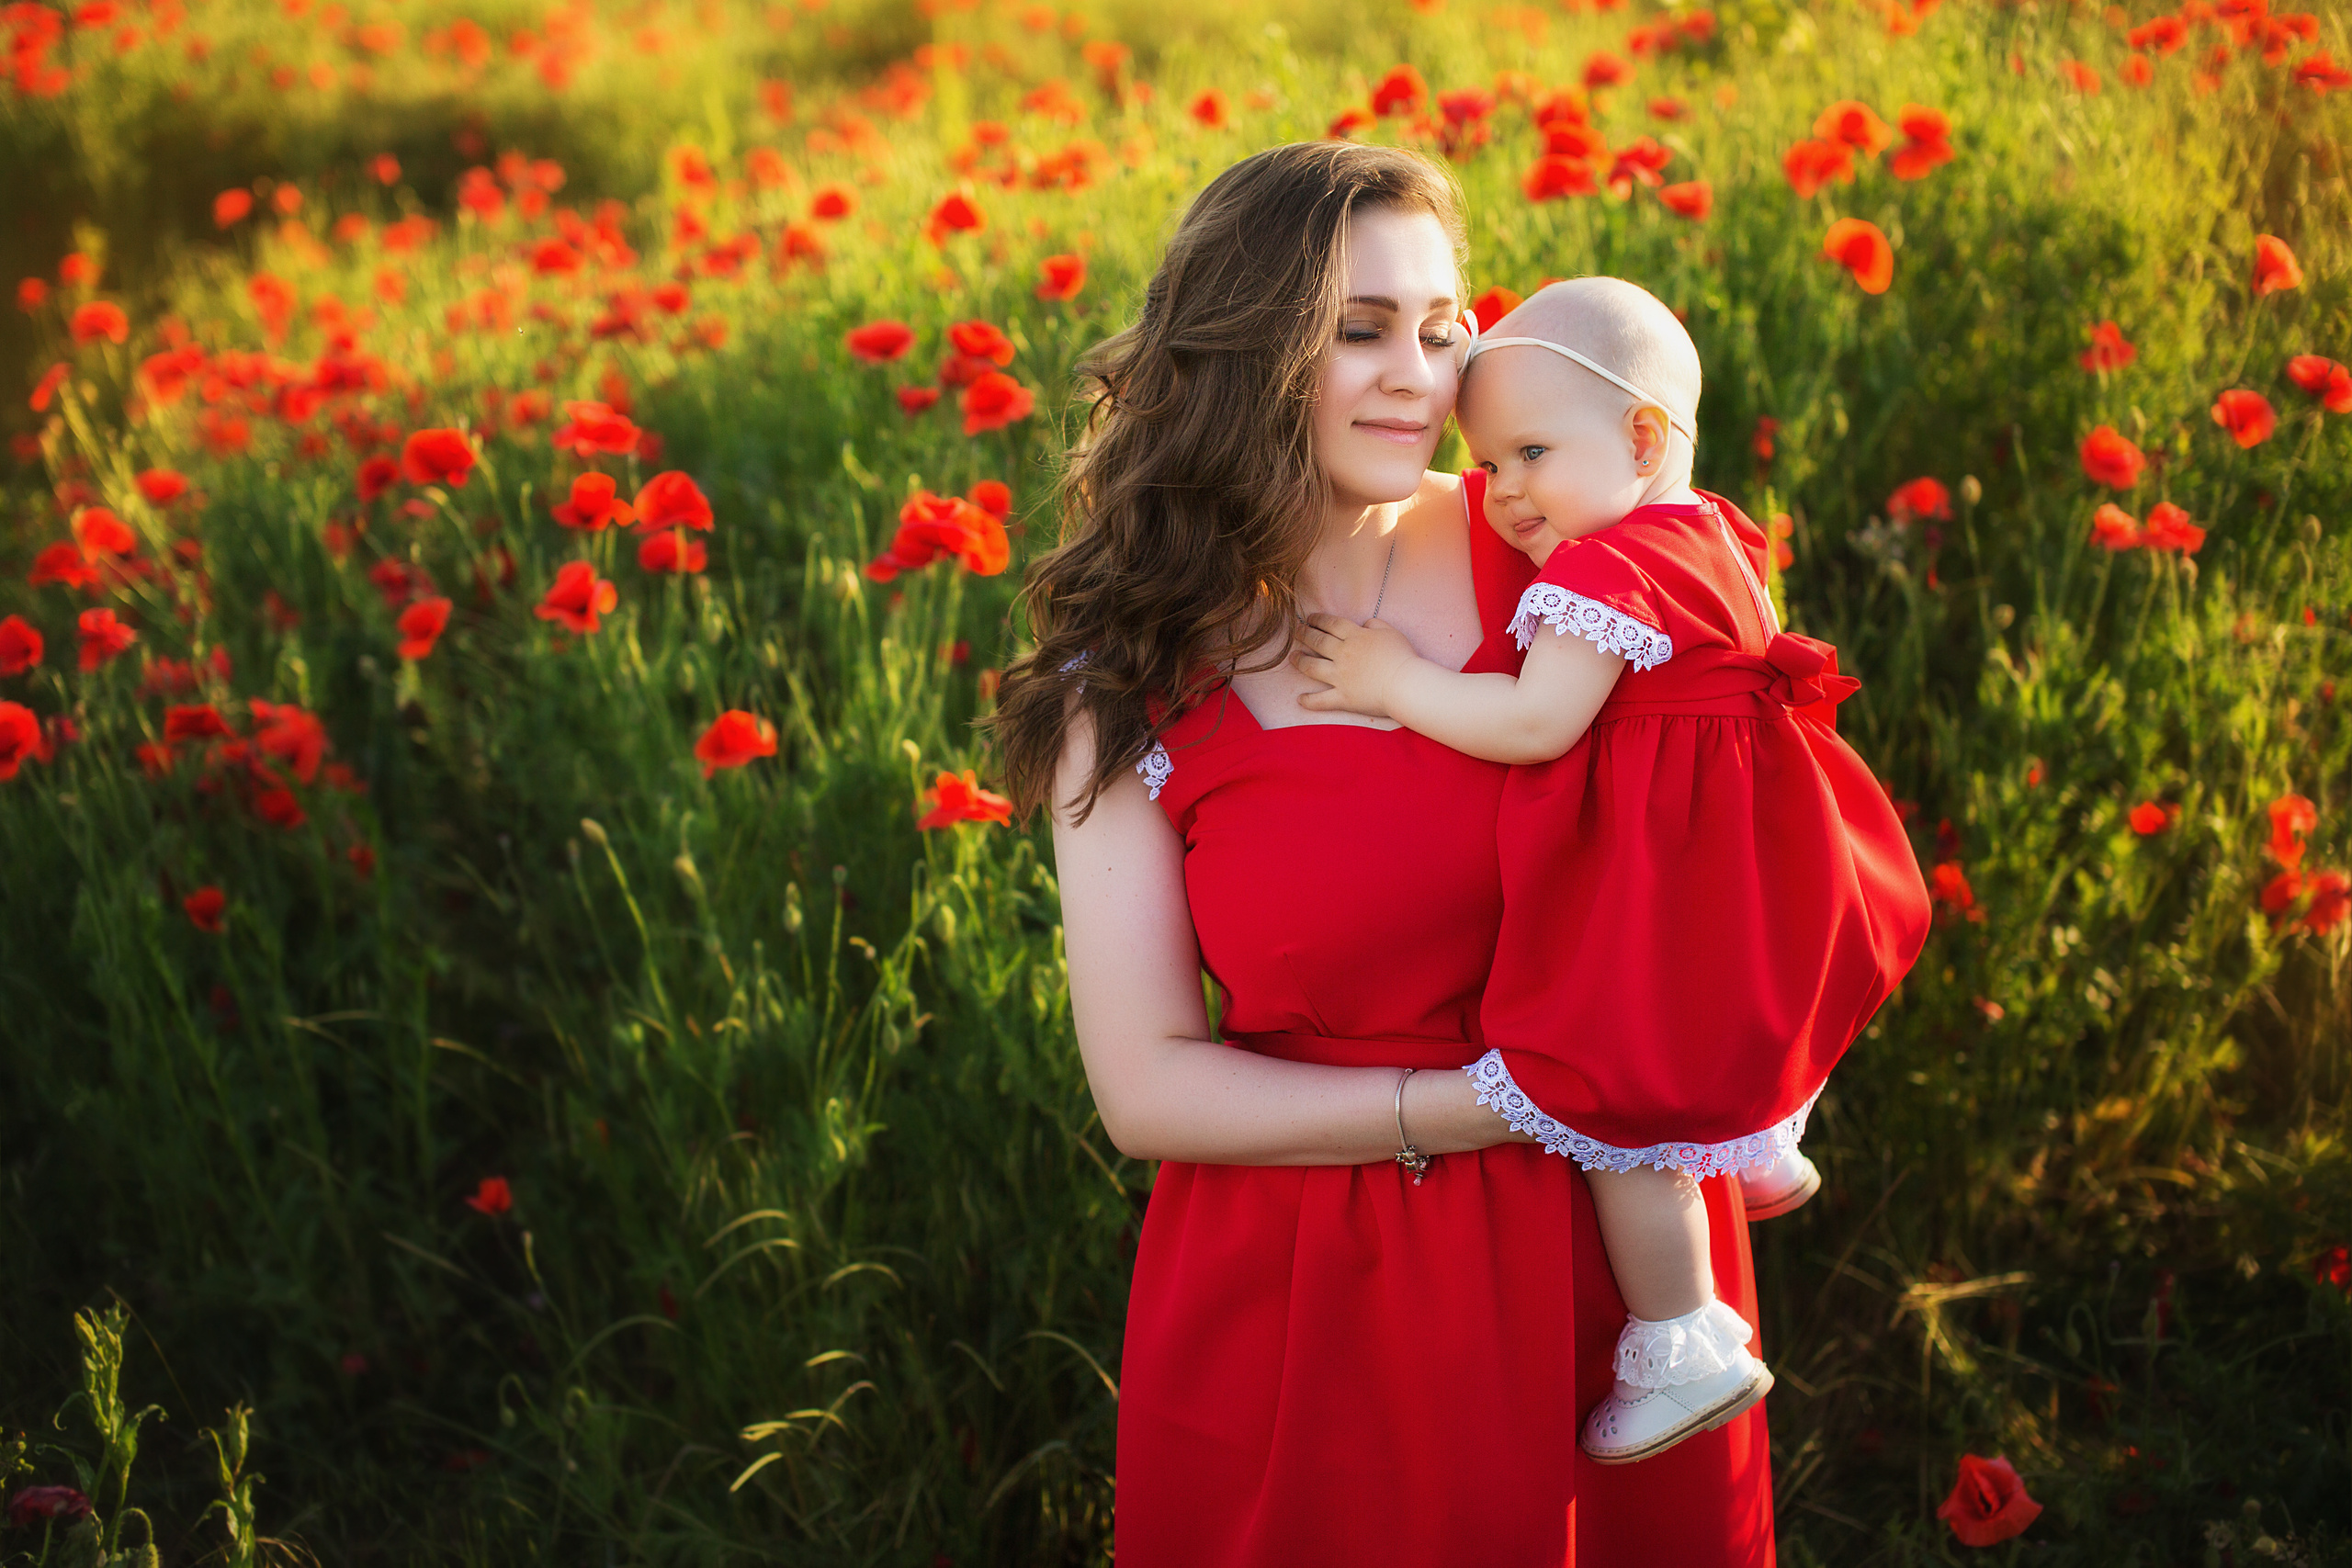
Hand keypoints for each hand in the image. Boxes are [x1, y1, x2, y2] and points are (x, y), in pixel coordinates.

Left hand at [1293, 614, 1420, 717]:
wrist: (1405, 684)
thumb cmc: (1401, 657)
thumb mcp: (1391, 632)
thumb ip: (1375, 624)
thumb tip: (1364, 624)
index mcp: (1355, 637)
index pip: (1330, 624)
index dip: (1318, 619)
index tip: (1309, 618)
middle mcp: (1343, 654)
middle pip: (1317, 641)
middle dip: (1304, 634)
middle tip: (1296, 632)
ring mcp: (1340, 676)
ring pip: (1312, 667)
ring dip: (1299, 661)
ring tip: (1292, 657)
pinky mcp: (1343, 697)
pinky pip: (1321, 700)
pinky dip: (1309, 701)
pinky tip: (1300, 699)